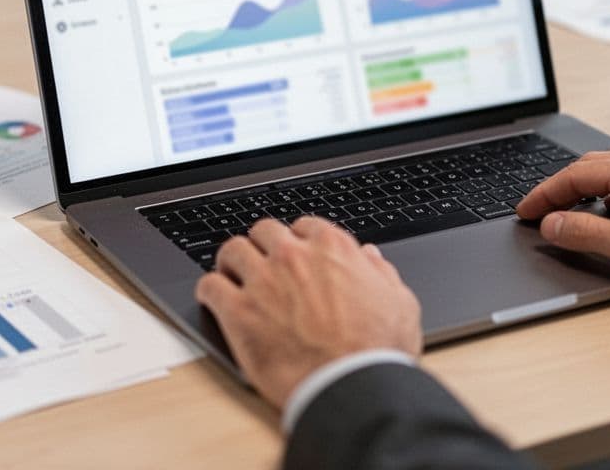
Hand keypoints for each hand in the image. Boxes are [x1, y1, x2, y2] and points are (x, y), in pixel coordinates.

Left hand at [195, 217, 422, 409]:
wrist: (352, 385)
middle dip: (263, 245)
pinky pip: (210, 286)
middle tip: (262, 263)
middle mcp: (293, 256)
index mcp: (333, 248)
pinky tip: (215, 300)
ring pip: (232, 250)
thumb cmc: (379, 350)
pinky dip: (210, 291)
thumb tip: (371, 257)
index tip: (296, 253)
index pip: (305, 225)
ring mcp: (262, 281)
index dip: (299, 240)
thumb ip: (381, 273)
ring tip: (233, 276)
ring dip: (232, 262)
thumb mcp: (399, 302)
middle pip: (264, 231)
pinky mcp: (238, 312)